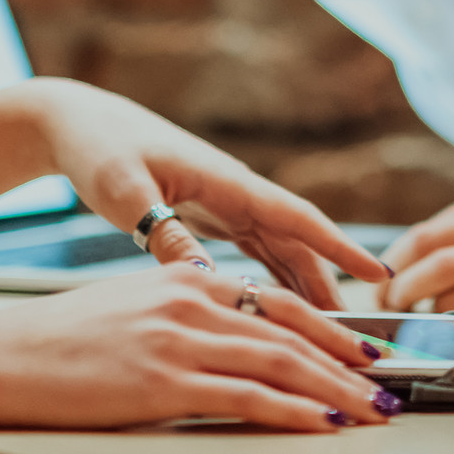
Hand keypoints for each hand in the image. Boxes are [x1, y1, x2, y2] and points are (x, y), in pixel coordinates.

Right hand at [0, 264, 399, 432]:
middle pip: (291, 330)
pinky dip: (292, 411)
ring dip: (335, 390)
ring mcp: (178, 341)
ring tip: (371, 410)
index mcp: (186, 282)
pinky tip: (320, 423)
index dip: (329, 327)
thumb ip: (183, 310)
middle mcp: (191, 302)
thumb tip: (227, 326)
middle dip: (348, 360)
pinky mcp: (162, 381)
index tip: (364, 349)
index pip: (277, 301)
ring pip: (279, 364)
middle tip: (388, 383)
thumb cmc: (56, 342)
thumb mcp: (132, 306)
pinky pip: (245, 397)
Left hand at [17, 78, 389, 307]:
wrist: (76, 124)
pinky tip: (285, 307)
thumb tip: (201, 276)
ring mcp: (224, 203)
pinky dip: (274, 279)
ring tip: (331, 329)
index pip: (295, 216)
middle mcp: (235, 191)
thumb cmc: (98, 148)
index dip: (338, 245)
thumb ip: (164, 230)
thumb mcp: (126, 190)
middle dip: (330, 281)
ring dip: (306, 285)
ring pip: (280, 249)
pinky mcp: (208, 215)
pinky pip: (255, 251)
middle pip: (297, 241)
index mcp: (225, 180)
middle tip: (357, 328)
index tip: (377, 269)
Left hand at [378, 180, 453, 315]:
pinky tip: (446, 327)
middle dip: (395, 279)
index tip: (388, 279)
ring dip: (413, 299)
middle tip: (384, 304)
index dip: (401, 257)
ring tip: (405, 319)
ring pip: (442, 273)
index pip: (432, 228)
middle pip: (426, 247)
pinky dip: (452, 314)